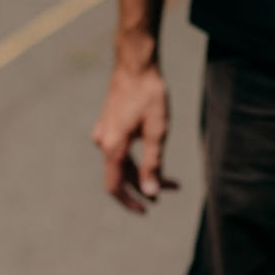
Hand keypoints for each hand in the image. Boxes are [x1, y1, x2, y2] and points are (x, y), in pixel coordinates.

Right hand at [91, 63, 176, 212]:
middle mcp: (103, 142)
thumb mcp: (157, 132)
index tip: (146, 210)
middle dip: (146, 185)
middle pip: (123, 175)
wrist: (135, 64)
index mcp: (113, 147)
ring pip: (123, 163)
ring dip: (144, 172)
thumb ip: (153, 165)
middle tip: (172, 190)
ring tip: (171, 178)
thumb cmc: (149, 95)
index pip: (115, 187)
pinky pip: (120, 150)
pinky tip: (153, 155)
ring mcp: (104, 133)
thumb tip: (151, 193)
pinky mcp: (108, 125)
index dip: (129, 202)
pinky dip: (137, 159)